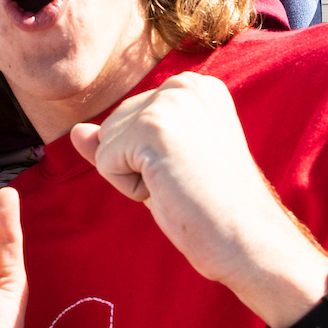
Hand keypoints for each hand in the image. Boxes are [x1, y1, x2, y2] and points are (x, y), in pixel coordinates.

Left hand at [68, 73, 327, 327]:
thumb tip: (76, 131)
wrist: (251, 242)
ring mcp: (169, 103)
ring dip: (134, 178)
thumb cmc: (213, 209)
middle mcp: (184, 85)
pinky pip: (105, 162)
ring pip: (106, 144)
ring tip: (181, 187)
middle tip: (187, 183)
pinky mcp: (152, 127)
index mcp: (196, 87)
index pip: (131, 119)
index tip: (192, 173)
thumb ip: (120, 142)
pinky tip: (170, 192)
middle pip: (113, 126)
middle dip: (138, 165)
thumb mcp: (162, 165)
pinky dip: (130, 188)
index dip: (151, 159)